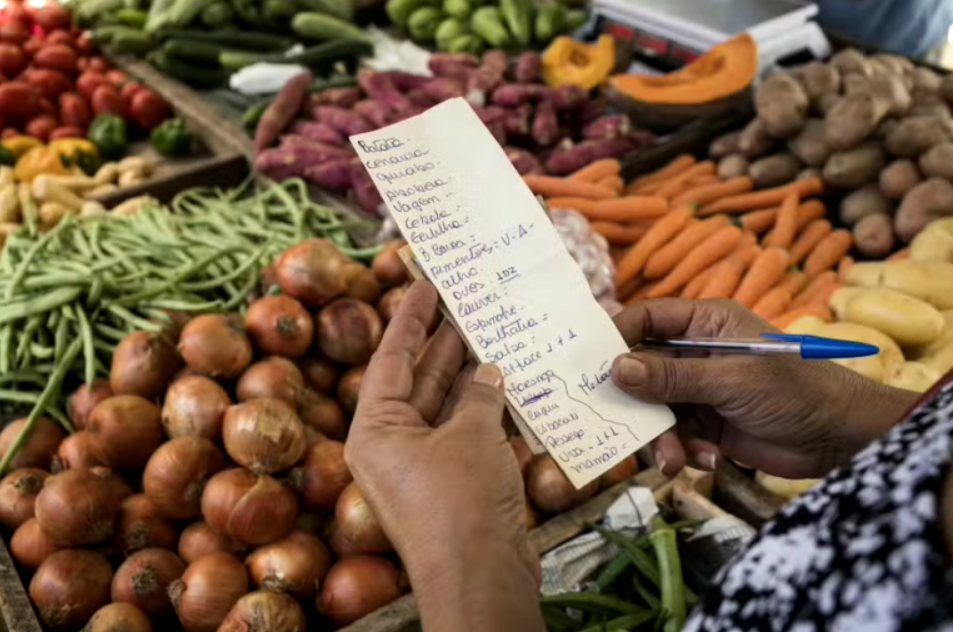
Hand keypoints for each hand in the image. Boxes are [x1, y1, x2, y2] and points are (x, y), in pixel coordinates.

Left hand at [346, 281, 543, 631]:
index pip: (390, 359)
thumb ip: (480, 395)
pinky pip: (472, 436)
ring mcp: (427, 467)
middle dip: (446, 344)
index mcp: (377, 430)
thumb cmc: (461, 501)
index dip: (409, 317)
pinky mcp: (458, 485)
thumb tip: (488, 371)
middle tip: (469, 303)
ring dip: (474, 378)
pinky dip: (492, 413)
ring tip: (498, 334)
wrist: (482, 577)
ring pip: (450, 408)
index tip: (424, 281)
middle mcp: (395, 445)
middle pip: (420, 381)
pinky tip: (517, 384)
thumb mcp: (470, 435)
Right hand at [611, 298, 918, 478]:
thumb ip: (672, 377)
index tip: (590, 362)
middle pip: (643, 367)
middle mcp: (696, 352)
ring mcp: (700, 389)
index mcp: (705, 323)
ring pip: (655, 408)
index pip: (648, 318)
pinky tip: (706, 461)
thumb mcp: (730, 380)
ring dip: (661, 436)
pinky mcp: (706, 424)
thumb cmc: (794, 391)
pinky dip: (684, 450)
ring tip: (673, 459)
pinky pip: (675, 435)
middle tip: (612, 420)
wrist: (840, 439)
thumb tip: (616, 369)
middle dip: (634, 399)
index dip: (618, 335)